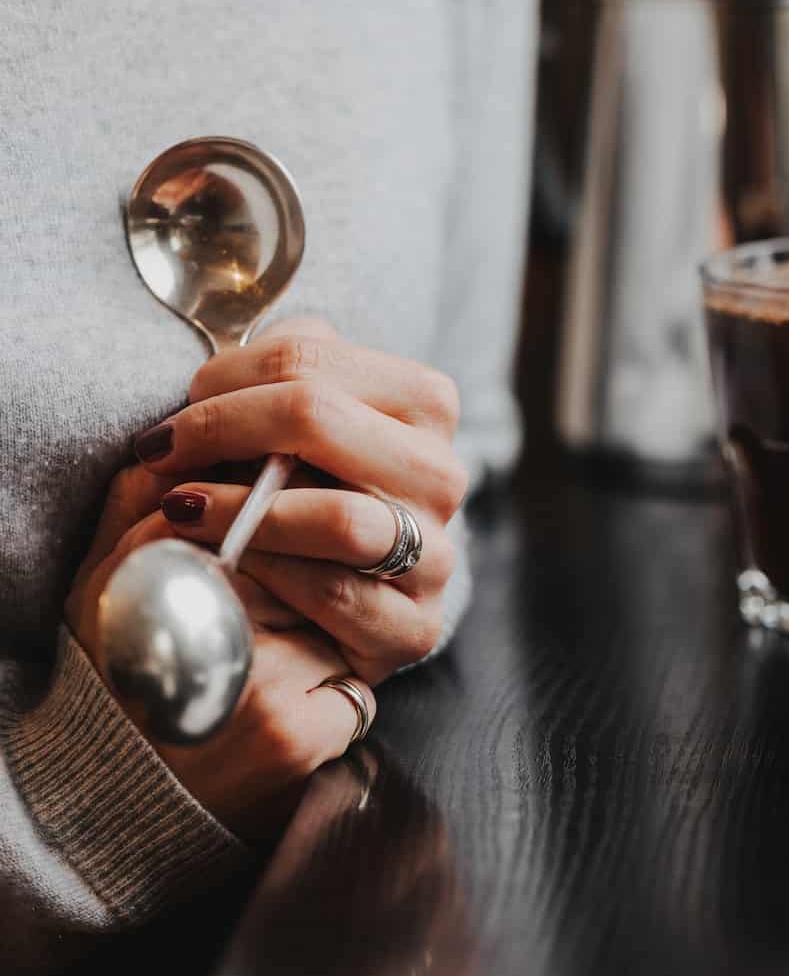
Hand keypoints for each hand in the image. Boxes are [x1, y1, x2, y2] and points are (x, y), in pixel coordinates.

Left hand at [65, 319, 466, 838]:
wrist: (329, 607)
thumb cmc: (300, 493)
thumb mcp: (295, 419)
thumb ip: (285, 371)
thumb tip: (240, 348)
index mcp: (425, 405)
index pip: (314, 357)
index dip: (226, 374)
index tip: (175, 405)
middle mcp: (442, 475)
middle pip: (321, 419)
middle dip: (221, 430)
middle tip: (159, 452)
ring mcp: (436, 555)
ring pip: (342, 517)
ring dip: (241, 513)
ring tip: (180, 511)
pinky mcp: (414, 627)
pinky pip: (333, 594)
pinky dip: (264, 575)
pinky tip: (221, 565)